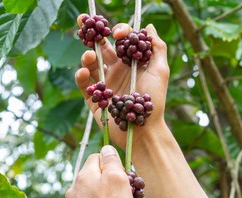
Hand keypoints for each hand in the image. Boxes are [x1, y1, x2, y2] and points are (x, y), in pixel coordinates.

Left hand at [64, 145, 133, 197]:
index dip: (112, 163)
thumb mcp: (116, 178)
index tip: (122, 175)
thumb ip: (111, 161)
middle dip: (112, 183)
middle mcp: (74, 188)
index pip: (97, 157)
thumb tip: (106, 148)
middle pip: (95, 177)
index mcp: (84, 174)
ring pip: (92, 195)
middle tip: (127, 194)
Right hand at [75, 18, 169, 148]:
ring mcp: (105, 84)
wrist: (143, 130)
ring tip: (88, 57)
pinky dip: (81, 76)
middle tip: (84, 24)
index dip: (118, 31)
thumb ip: (157, 48)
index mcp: (131, 63)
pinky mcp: (95, 99)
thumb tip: (148, 26)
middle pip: (101, 49)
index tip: (117, 33)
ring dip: (87, 57)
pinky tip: (84, 72)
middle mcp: (117, 71)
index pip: (121, 41)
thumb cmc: (154, 101)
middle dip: (93, 35)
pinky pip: (84, 84)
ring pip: (90, 64)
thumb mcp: (160, 72)